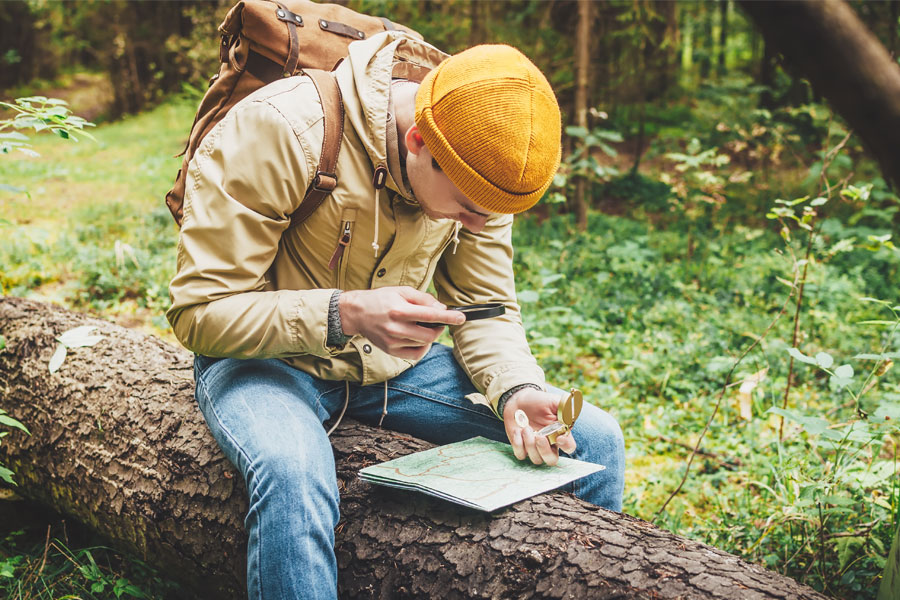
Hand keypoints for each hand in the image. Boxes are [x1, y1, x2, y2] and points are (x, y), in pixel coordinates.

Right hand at [339, 286, 464, 359]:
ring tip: (422, 326)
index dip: (448, 318)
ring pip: (423, 344)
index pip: (430, 315)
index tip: (461, 318)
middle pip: (429, 335)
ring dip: (429, 336)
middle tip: (437, 322)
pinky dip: (422, 347)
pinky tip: (418, 338)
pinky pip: (414, 354)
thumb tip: (442, 309)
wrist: (357, 313)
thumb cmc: (381, 299)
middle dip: (439, 328)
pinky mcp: (390, 350)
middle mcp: (396, 328)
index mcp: (399, 310)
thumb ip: (423, 299)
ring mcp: (392, 341)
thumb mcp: (402, 291)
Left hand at [503, 387, 575, 465]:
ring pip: (536, 459)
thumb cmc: (538, 401)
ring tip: (525, 428)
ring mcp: (534, 447)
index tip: (559, 437)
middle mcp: (548, 443)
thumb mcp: (553, 401)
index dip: (566, 445)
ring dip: (530, 444)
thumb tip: (573, 413)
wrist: (518, 400)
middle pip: (552, 460)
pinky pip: (521, 455)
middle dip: (544, 451)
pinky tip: (517, 430)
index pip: (569, 447)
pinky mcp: (521, 448)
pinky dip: (518, 443)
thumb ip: (565, 407)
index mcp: (559, 433)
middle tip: (538, 436)